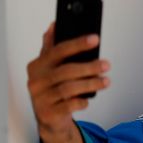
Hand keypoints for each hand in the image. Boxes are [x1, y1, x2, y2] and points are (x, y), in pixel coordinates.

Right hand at [26, 22, 110, 142]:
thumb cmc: (53, 88)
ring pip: (68, 88)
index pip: (58, 51)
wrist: (48, 118)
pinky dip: (81, 101)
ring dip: (90, 84)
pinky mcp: (48, 113)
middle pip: (65, 70)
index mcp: (37, 65)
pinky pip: (68, 106)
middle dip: (89, 66)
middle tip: (106, 64)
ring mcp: (40, 98)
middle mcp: (36, 81)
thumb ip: (51, 47)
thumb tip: (54, 25)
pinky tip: (88, 99)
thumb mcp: (49, 67)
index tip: (95, 38)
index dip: (77, 44)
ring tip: (106, 81)